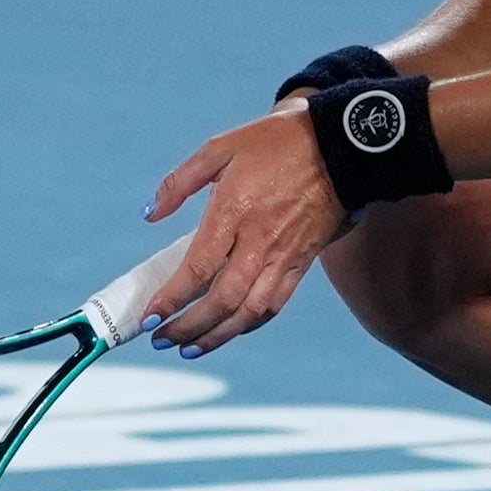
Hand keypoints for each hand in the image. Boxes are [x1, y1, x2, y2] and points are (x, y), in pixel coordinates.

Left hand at [140, 102, 347, 352]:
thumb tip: (150, 213)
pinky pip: (274, 304)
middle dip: (188, 327)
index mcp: (234, 212)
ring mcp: (283, 256)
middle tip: (161, 337)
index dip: (171, 298)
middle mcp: (259, 242)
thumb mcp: (221, 147)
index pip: (197, 269)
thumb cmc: (278, 142)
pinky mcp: (301, 262)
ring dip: (217, 336)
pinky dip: (250, 324)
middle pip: (222, 301)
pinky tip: (231, 329)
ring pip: (249, 312)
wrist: (341, 146)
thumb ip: (180, 182)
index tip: (149, 316)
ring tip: (190, 347)